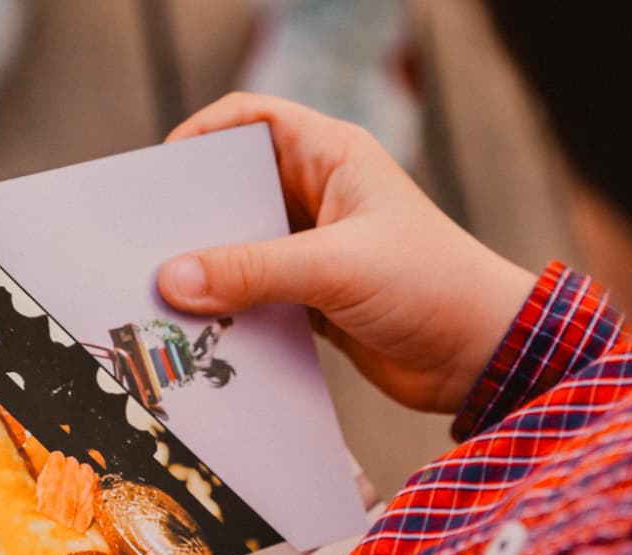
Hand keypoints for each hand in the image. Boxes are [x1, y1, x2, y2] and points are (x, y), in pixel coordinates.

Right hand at [157, 93, 536, 414]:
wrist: (483, 357)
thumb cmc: (431, 286)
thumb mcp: (336, 269)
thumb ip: (253, 272)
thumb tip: (173, 279)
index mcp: (334, 158)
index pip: (253, 120)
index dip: (203, 135)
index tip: (161, 173)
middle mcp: (323, 198)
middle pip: (239, 191)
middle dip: (196, 216)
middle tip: (149, 245)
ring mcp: (319, 251)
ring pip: (246, 250)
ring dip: (213, 272)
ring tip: (165, 295)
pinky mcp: (318, 302)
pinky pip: (259, 298)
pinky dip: (233, 311)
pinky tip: (204, 332)